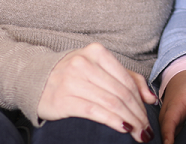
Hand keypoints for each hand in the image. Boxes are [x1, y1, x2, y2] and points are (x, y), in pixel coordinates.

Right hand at [39, 43, 156, 140]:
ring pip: (111, 102)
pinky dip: (112, 121)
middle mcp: (84, 64)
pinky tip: (123, 129)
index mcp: (97, 52)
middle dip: (137, 114)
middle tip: (146, 131)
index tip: (148, 117)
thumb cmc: (73, 74)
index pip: (127, 80)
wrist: (34, 79)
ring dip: (129, 120)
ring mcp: (72, 81)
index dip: (141, 101)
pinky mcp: (63, 99)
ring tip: (138, 134)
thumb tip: (151, 98)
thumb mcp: (99, 68)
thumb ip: (128, 79)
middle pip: (121, 93)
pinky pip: (94, 111)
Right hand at [160, 69, 185, 143]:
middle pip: (164, 133)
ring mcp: (167, 120)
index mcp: (173, 109)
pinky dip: (174, 139)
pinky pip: (170, 133)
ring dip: (172, 141)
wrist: (182, 77)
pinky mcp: (171, 123)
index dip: (168, 137)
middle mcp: (166, 116)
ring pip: (166, 134)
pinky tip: (184, 142)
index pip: (168, 125)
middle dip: (169, 142)